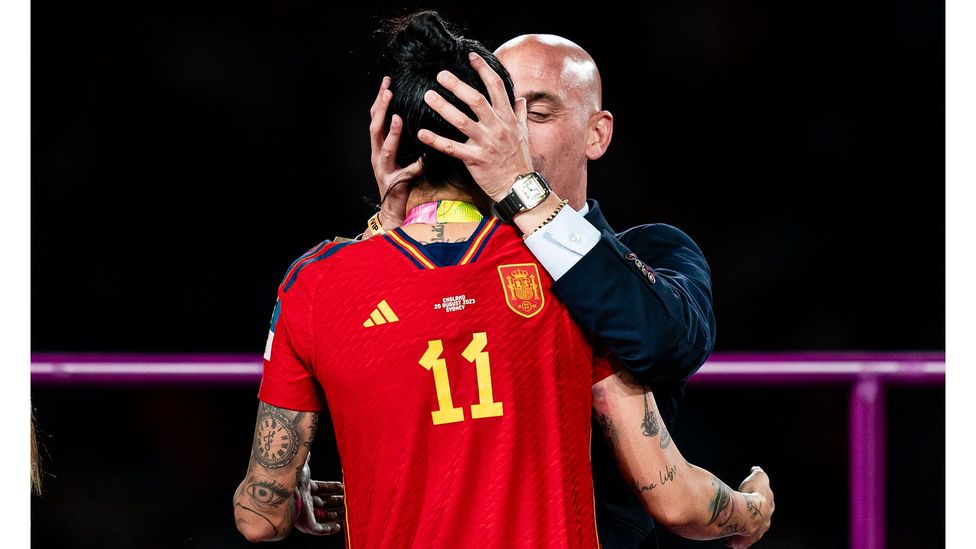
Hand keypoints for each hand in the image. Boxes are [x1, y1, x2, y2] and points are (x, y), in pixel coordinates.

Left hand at [294, 452, 344, 535]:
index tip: (341, 487)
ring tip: (347, 513)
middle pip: (323, 502)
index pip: (319, 488)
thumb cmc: (293, 480)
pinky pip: (320, 529)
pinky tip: (338, 527)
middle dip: (335, 501)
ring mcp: (306, 514)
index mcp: (304, 488)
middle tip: (347, 500)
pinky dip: (329, 529)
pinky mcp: (307, 525)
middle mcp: (305, 501)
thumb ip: (306, 458)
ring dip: (335, 515)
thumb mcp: (303, 467)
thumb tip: (308, 448)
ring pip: (324, 515)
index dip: (330, 487)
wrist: (285, 495)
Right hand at [369, 76, 423, 228]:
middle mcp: (377, 155)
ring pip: (383, 148)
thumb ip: (407, 140)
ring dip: (389, 132)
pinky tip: (421, 161)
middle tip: (388, 89)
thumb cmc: (399, 180)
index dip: (380, 100)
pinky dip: (412, 167)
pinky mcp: (393, 183)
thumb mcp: (402, 152)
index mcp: (379, 145)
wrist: (393, 208)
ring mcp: (383, 169)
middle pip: (374, 127)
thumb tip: (422, 121)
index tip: (387, 82)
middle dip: (380, 108)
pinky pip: (404, 173)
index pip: (376, 118)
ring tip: (395, 116)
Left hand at [417, 52, 533, 201]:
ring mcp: (486, 143)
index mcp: (507, 118)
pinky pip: (452, 148)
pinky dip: (436, 140)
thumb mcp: (523, 134)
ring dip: (443, 107)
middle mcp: (497, 127)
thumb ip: (520, 114)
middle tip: (440, 74)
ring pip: (462, 121)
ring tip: (427, 96)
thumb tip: (521, 98)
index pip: (496, 87)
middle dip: (457, 85)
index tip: (471, 56)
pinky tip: (422, 133)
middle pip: (476, 100)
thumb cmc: (519, 160)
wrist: (519, 187)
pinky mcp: (475, 160)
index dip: (484, 70)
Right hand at [723, 466, 773, 548]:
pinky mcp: (743, 541)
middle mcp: (764, 522)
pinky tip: (728, 536)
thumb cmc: (752, 494)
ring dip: (743, 528)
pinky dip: (733, 539)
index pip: (767, 505)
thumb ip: (758, 473)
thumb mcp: (758, 477)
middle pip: (760, 520)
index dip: (760, 501)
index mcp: (769, 507)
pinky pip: (738, 542)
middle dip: (753, 517)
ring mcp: (755, 533)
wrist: (748, 512)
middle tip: (744, 514)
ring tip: (733, 524)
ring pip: (749, 532)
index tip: (753, 499)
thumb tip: (756, 469)